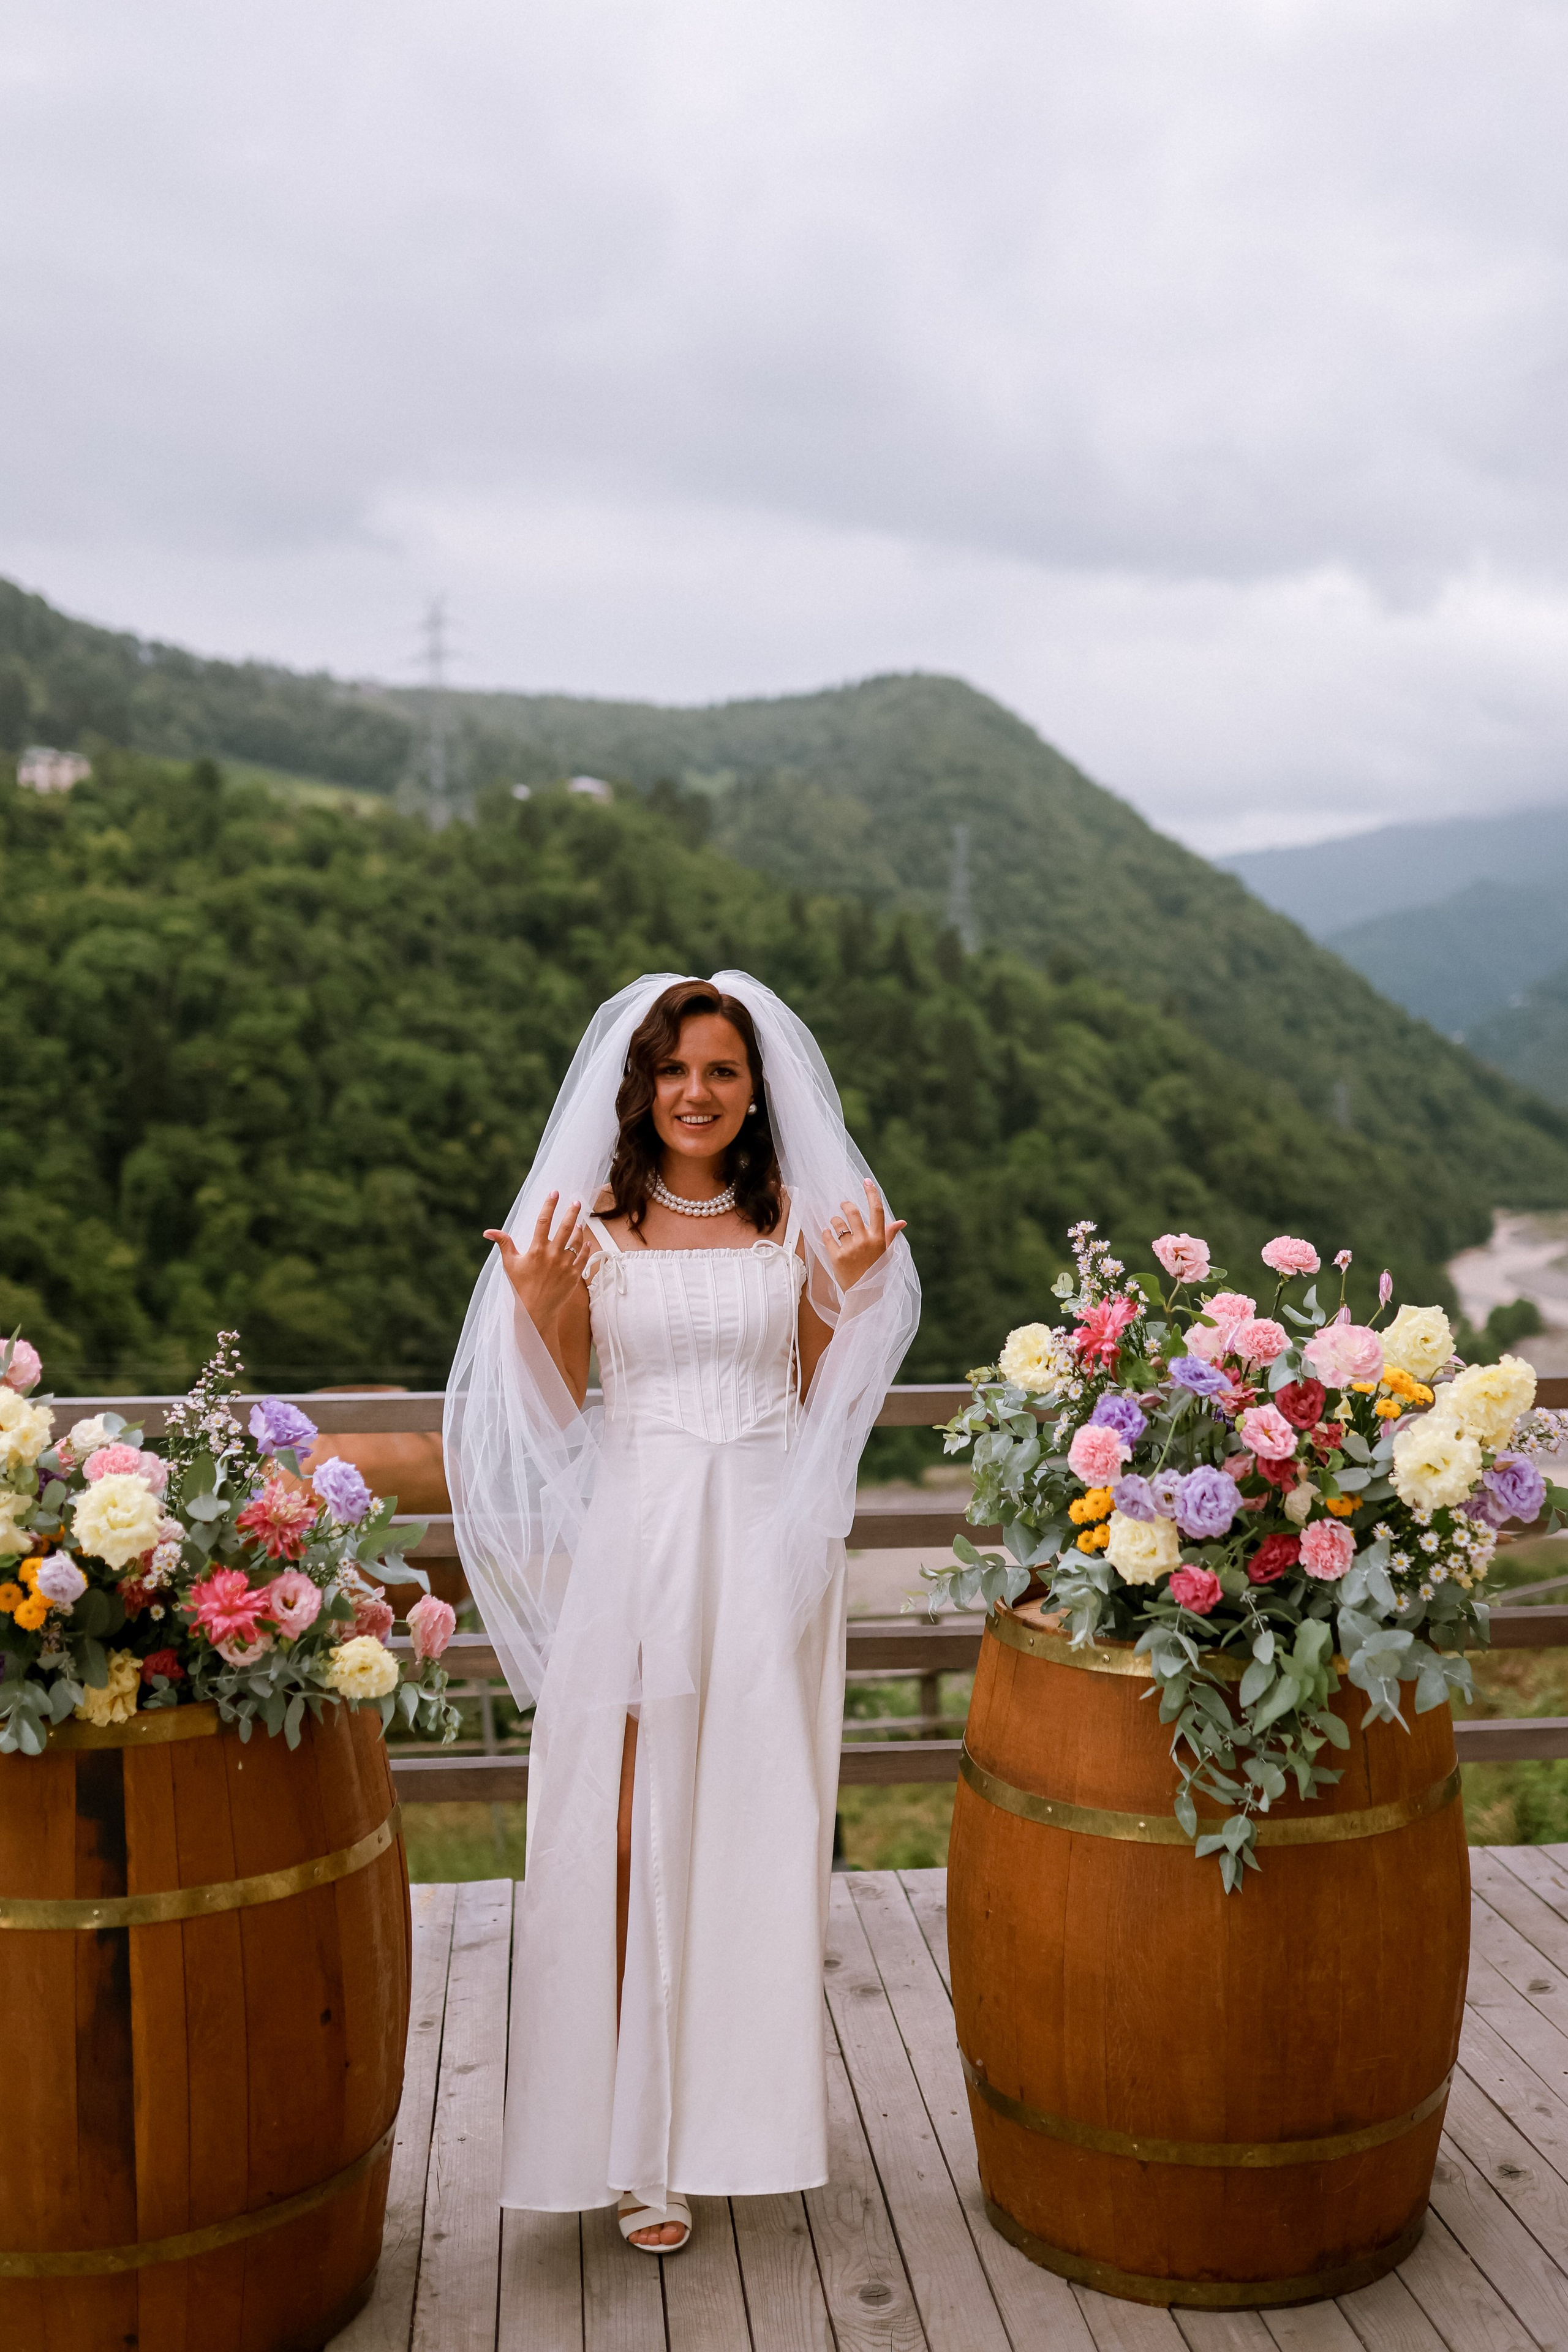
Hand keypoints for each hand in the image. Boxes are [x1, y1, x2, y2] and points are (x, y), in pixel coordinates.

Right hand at [484, 1194, 590, 1331]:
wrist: (536, 1311)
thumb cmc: (520, 1286)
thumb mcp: (510, 1264)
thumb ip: (503, 1243)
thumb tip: (487, 1232)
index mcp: (537, 1249)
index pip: (544, 1220)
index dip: (549, 1204)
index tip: (555, 1192)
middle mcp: (553, 1255)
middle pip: (565, 1227)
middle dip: (572, 1212)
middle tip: (576, 1201)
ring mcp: (566, 1265)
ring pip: (577, 1241)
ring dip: (579, 1229)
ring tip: (580, 1221)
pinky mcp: (575, 1275)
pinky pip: (583, 1257)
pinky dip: (586, 1247)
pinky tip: (587, 1241)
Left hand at [821, 1181, 907, 1289]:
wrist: (865, 1295)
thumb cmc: (876, 1271)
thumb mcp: (886, 1253)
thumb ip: (890, 1235)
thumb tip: (901, 1221)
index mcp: (879, 1238)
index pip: (877, 1210)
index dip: (871, 1193)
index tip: (866, 1180)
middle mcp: (865, 1241)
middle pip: (852, 1212)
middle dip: (846, 1205)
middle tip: (843, 1205)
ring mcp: (850, 1249)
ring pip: (837, 1223)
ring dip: (835, 1220)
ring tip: (836, 1225)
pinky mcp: (836, 1257)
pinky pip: (827, 1237)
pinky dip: (826, 1233)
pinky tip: (827, 1234)